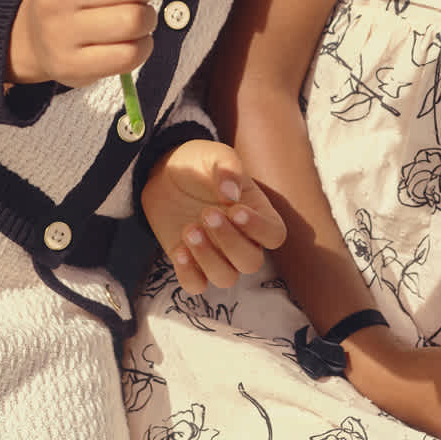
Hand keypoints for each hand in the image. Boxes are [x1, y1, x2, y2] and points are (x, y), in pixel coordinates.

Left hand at [143, 139, 285, 292]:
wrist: (166, 174)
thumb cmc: (199, 163)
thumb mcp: (214, 155)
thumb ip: (227, 168)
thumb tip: (231, 194)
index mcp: (257, 214)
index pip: (274, 235)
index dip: (259, 229)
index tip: (235, 210)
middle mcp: (242, 240)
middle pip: (251, 262)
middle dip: (229, 241)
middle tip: (206, 213)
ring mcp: (217, 255)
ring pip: (226, 278)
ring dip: (208, 258)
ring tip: (189, 229)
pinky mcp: (191, 263)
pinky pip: (196, 285)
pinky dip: (188, 273)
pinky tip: (178, 249)